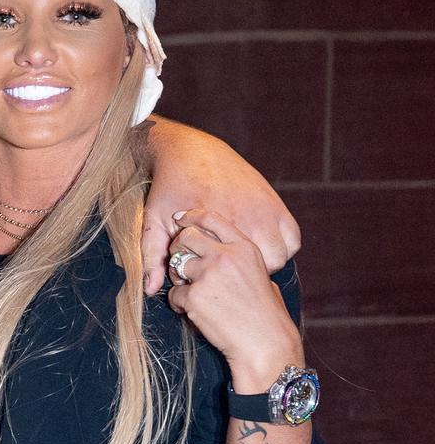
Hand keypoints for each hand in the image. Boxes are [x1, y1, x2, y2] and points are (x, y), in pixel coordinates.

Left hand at [141, 117, 299, 292]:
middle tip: (233, 269)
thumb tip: (150, 291)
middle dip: (250, 273)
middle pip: (265, 266)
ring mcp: (264, 209)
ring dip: (269, 260)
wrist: (190, 152)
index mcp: (217, 229)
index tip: (215, 276)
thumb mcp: (155, 222)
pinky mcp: (274, 201)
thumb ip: (153, 257)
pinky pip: (292, 236)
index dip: (225, 281)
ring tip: (248, 259)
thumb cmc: (170, 190)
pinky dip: (284, 244)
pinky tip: (263, 245)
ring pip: (282, 253)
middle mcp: (244, 218)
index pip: (232, 272)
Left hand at [163, 212, 305, 390]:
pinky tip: (193, 311)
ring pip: (177, 263)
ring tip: (192, 292)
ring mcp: (209, 275)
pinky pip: (174, 293)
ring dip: (177, 276)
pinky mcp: (195, 296)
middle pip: (187, 236)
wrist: (264, 342)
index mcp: (244, 247)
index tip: (181, 220)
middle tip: (180, 260)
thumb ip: (241, 261)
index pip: (212, 219)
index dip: (192, 217)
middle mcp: (226, 256)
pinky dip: (179, 303)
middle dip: (178, 246)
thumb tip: (226, 255)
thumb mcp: (261, 276)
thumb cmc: (266, 314)